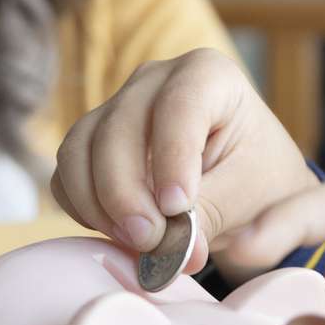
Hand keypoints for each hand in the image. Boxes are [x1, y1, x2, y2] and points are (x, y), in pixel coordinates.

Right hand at [51, 48, 317, 280]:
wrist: (247, 190)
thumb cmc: (258, 182)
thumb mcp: (251, 197)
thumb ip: (212, 217)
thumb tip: (174, 250)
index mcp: (209, 75)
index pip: (179, 105)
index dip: (172, 157)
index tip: (178, 207)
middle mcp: (155, 80)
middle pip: (118, 127)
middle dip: (126, 192)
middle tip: (150, 241)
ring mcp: (117, 107)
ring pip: (81, 148)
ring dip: (99, 204)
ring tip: (137, 244)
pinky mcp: (91, 142)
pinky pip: (67, 173)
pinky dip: (81, 208)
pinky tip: (116, 233)